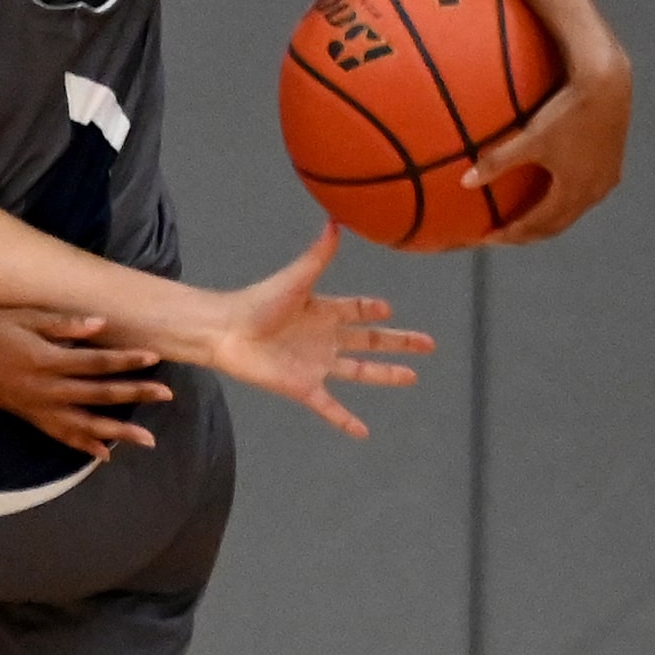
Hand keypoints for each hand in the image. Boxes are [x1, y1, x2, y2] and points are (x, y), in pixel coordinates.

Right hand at [0, 308, 172, 460]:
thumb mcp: (23, 316)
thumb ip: (63, 324)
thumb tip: (101, 325)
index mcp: (44, 359)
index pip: (95, 361)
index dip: (126, 359)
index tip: (154, 357)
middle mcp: (43, 388)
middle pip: (97, 394)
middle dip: (134, 394)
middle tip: (166, 393)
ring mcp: (35, 406)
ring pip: (83, 424)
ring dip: (117, 431)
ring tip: (147, 439)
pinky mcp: (26, 416)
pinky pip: (58, 435)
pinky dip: (82, 445)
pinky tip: (104, 454)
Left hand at [205, 226, 433, 439]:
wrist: (226, 332)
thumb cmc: (257, 302)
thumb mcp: (295, 279)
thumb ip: (318, 255)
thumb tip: (336, 222)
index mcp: (323, 311)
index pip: (356, 309)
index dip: (371, 309)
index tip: (388, 309)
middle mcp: (324, 338)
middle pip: (370, 341)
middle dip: (398, 342)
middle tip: (427, 344)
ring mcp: (315, 364)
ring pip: (359, 371)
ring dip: (385, 375)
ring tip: (412, 377)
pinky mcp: (303, 387)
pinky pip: (330, 407)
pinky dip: (346, 420)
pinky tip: (364, 432)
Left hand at [469, 50, 631, 243]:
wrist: (608, 85)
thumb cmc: (567, 111)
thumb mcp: (530, 138)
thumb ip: (498, 162)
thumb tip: (464, 182)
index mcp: (574, 191)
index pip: (538, 226)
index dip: (512, 235)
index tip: (487, 238)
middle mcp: (594, 192)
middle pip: (556, 225)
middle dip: (527, 234)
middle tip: (501, 235)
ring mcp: (606, 179)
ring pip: (571, 212)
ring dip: (547, 220)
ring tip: (521, 220)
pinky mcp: (611, 164)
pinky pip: (583, 195)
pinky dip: (562, 203)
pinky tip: (549, 192)